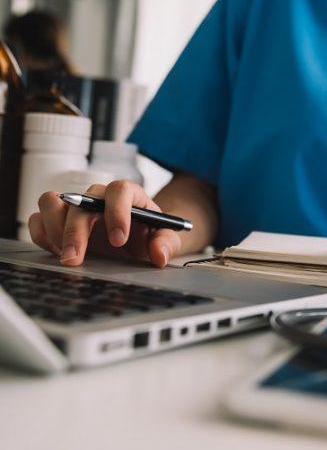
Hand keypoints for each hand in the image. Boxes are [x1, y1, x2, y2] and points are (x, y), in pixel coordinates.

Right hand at [28, 180, 181, 267]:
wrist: (137, 240)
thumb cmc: (149, 234)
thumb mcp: (165, 238)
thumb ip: (166, 243)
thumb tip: (159, 254)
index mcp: (128, 195)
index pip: (119, 190)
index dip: (117, 212)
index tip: (119, 240)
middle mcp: (98, 197)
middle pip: (80, 200)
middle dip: (76, 231)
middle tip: (77, 259)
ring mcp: (76, 206)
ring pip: (52, 201)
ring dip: (54, 229)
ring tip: (65, 254)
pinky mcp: (59, 220)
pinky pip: (38, 218)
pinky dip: (41, 234)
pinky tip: (55, 252)